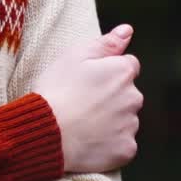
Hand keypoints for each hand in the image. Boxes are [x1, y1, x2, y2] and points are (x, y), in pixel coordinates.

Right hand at [35, 24, 142, 172]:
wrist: (46, 133)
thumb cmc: (57, 90)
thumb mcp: (75, 57)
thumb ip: (106, 43)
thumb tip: (128, 30)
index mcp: (122, 72)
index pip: (128, 66)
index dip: (108, 72)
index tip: (89, 81)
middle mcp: (134, 97)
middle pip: (128, 94)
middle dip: (112, 97)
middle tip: (83, 103)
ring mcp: (131, 125)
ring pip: (125, 119)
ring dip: (111, 120)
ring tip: (83, 123)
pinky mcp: (126, 150)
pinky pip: (123, 144)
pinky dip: (110, 143)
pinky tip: (90, 140)